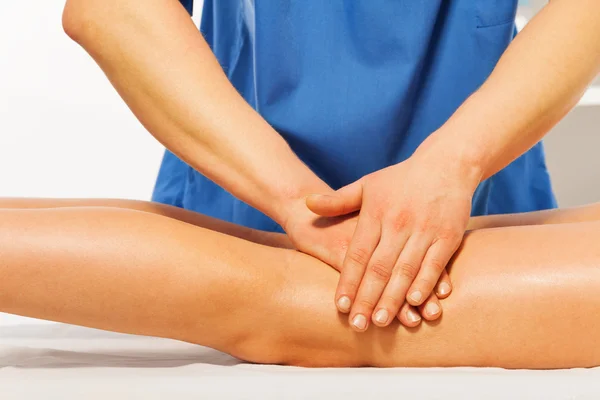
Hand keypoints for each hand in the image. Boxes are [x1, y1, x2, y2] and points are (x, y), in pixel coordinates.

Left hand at [306, 147, 480, 331]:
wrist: (446, 162)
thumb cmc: (401, 178)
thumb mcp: (367, 185)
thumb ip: (337, 200)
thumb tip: (307, 204)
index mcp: (375, 214)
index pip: (357, 254)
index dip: (348, 281)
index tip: (340, 306)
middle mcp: (398, 223)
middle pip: (378, 268)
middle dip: (367, 298)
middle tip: (358, 325)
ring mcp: (424, 230)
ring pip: (405, 270)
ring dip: (393, 298)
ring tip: (381, 321)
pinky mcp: (448, 235)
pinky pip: (435, 263)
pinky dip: (425, 283)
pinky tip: (415, 302)